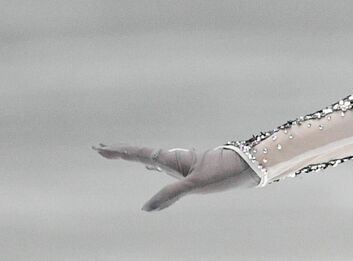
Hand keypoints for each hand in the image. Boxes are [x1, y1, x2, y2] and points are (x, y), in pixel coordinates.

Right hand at [94, 143, 258, 210]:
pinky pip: (162, 165)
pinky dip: (150, 164)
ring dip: (133, 156)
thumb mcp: (196, 185)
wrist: (248, 165)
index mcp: (172, 159)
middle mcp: (174, 159)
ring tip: (118, 154)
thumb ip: (171, 195)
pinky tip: (150, 166)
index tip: (100, 148)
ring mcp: (180, 163)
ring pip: (151, 158)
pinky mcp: (189, 168)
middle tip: (99, 148)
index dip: (120, 152)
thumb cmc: (223, 172)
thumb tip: (146, 208)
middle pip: (141, 153)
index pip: (140, 154)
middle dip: (121, 151)